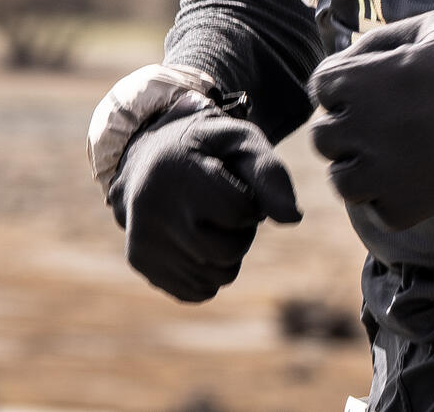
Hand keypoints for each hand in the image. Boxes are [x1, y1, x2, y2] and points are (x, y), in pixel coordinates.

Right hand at [109, 105, 301, 300]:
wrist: (150, 155)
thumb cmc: (208, 149)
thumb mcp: (241, 142)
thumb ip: (271, 173)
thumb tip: (293, 218)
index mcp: (178, 170)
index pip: (241, 212)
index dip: (252, 203)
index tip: (237, 186)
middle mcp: (152, 208)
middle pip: (228, 252)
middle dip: (242, 234)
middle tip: (228, 209)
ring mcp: (142, 238)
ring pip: (215, 278)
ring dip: (228, 255)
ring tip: (213, 223)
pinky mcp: (140, 261)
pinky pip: (196, 291)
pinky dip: (209, 273)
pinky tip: (197, 241)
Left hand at [309, 11, 433, 228]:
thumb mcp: (427, 27)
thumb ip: (377, 42)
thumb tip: (344, 61)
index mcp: (365, 79)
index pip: (320, 86)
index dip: (342, 85)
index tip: (369, 88)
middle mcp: (364, 127)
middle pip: (323, 136)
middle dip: (347, 127)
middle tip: (383, 123)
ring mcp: (384, 172)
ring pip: (341, 180)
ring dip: (359, 167)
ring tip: (393, 156)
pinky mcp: (406, 207)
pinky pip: (374, 209)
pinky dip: (388, 198)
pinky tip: (415, 176)